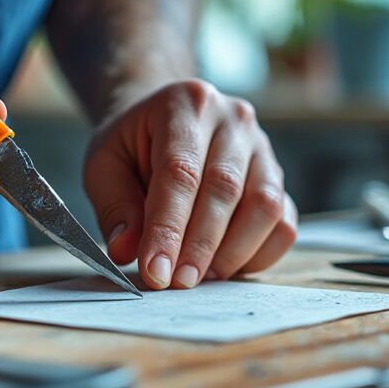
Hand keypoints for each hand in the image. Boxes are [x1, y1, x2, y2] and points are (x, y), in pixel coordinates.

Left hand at [84, 79, 296, 289]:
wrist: (163, 121)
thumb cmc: (132, 145)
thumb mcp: (104, 164)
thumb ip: (114, 206)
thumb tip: (127, 250)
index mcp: (185, 104)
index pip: (181, 172)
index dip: (168, 227)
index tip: (155, 270)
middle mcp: (233, 119)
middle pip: (226, 189)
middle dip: (200, 245)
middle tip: (177, 282)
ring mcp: (263, 147)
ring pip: (265, 206)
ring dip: (232, 252)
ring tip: (199, 278)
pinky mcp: (278, 177)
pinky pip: (284, 223)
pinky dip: (258, 254)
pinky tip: (225, 267)